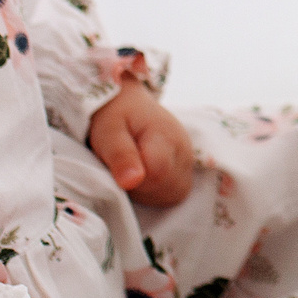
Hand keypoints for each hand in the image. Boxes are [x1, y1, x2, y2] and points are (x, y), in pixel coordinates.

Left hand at [89, 80, 195, 206]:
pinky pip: (175, 192)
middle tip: (123, 168)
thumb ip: (121, 156)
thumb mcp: (109, 132)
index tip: (118, 166)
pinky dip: (157, 192)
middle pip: (167, 189)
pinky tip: (143, 177)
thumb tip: (131, 182)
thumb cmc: (115, 116)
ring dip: (149, 192)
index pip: (156, 175)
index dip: (133, 179)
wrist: (129, 103)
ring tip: (133, 171)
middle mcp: (184, 150)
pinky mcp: (186, 168)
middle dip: (140, 188)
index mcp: (166, 136)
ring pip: (173, 194)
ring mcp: (188, 160)